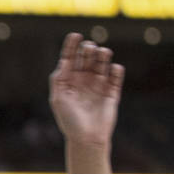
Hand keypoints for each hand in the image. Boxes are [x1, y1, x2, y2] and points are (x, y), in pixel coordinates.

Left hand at [48, 33, 124, 148]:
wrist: (87, 138)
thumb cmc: (69, 120)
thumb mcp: (58, 99)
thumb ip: (59, 80)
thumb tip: (63, 62)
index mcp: (68, 79)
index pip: (70, 58)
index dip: (72, 45)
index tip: (75, 35)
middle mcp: (83, 79)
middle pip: (86, 58)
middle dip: (88, 49)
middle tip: (90, 47)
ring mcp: (98, 85)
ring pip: (101, 64)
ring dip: (102, 56)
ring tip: (103, 52)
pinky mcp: (112, 93)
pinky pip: (115, 78)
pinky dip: (115, 71)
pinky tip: (113, 68)